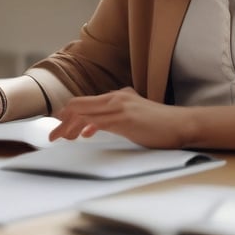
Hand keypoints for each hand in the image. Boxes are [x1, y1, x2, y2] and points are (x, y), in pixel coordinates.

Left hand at [49, 87, 192, 148]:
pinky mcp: (125, 119)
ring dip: (69, 126)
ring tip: (60, 138)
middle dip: (63, 121)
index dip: (69, 114)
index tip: (61, 128)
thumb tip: (93, 126)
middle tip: (53, 136)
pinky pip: (98, 121)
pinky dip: (84, 128)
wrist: (181, 124)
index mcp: (117, 96)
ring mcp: (120, 107)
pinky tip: (81, 136)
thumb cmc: (160, 125)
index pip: (85, 102)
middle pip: (79, 105)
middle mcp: (116, 97)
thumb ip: (114, 117)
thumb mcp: (133, 116)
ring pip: (84, 113)